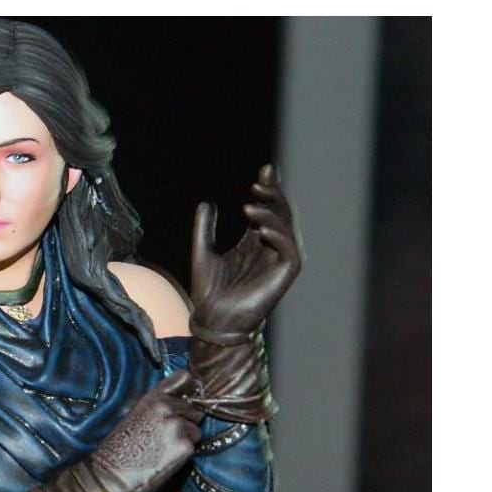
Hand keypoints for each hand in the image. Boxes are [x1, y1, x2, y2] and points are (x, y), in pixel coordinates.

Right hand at [0, 371, 200, 491]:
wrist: (108, 476)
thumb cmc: (116, 450)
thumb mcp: (134, 417)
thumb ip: (157, 408)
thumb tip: (180, 405)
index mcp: (152, 398)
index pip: (184, 378)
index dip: (188, 390)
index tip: (189, 397)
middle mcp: (167, 407)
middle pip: (195, 410)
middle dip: (186, 422)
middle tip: (166, 439)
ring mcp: (177, 426)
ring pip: (196, 430)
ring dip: (186, 440)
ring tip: (164, 451)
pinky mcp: (185, 447)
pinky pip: (194, 448)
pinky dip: (184, 456)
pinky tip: (166, 461)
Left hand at [189, 165, 300, 338]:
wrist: (212, 321)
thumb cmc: (208, 292)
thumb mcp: (202, 252)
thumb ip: (204, 229)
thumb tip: (207, 203)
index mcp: (255, 242)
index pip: (267, 210)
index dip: (269, 190)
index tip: (265, 170)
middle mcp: (270, 249)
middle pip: (280, 214)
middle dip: (274, 195)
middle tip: (260, 181)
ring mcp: (278, 262)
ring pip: (286, 229)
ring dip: (271, 214)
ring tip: (249, 207)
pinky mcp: (284, 276)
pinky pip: (289, 251)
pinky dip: (278, 236)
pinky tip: (260, 228)